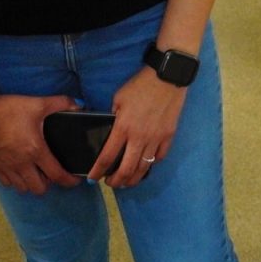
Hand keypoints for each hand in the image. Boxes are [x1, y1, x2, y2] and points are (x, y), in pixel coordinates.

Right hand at [0, 92, 81, 193]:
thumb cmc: (7, 109)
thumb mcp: (37, 104)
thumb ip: (61, 103)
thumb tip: (78, 105)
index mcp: (35, 151)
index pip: (57, 174)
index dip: (69, 181)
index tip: (75, 180)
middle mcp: (21, 164)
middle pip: (39, 188)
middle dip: (50, 183)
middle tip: (53, 172)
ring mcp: (6, 168)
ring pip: (23, 188)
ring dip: (32, 183)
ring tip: (36, 172)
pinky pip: (7, 183)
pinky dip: (16, 181)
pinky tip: (19, 169)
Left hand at [95, 66, 186, 188]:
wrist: (167, 77)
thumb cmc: (140, 85)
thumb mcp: (119, 98)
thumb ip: (114, 117)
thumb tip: (112, 130)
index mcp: (123, 127)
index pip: (106, 157)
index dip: (97, 172)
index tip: (92, 178)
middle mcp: (139, 137)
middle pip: (126, 169)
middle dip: (116, 181)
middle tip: (110, 183)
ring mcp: (156, 138)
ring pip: (143, 168)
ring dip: (133, 178)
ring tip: (127, 181)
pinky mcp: (169, 136)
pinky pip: (159, 157)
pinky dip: (151, 164)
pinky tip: (146, 163)